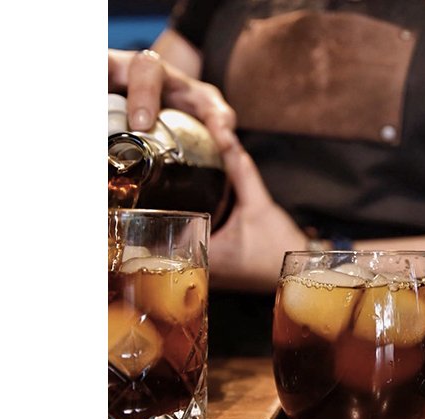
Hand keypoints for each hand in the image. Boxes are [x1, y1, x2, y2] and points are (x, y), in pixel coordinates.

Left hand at [109, 48, 307, 291]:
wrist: (300, 272)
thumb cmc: (280, 246)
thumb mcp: (260, 204)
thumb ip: (240, 170)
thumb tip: (225, 137)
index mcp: (204, 258)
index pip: (157, 243)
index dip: (137, 223)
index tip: (124, 202)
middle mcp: (198, 270)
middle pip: (156, 248)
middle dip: (144, 223)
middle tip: (128, 197)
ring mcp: (202, 273)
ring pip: (169, 251)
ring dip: (158, 231)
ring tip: (144, 203)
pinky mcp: (210, 270)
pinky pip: (185, 250)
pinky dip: (177, 235)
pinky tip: (173, 216)